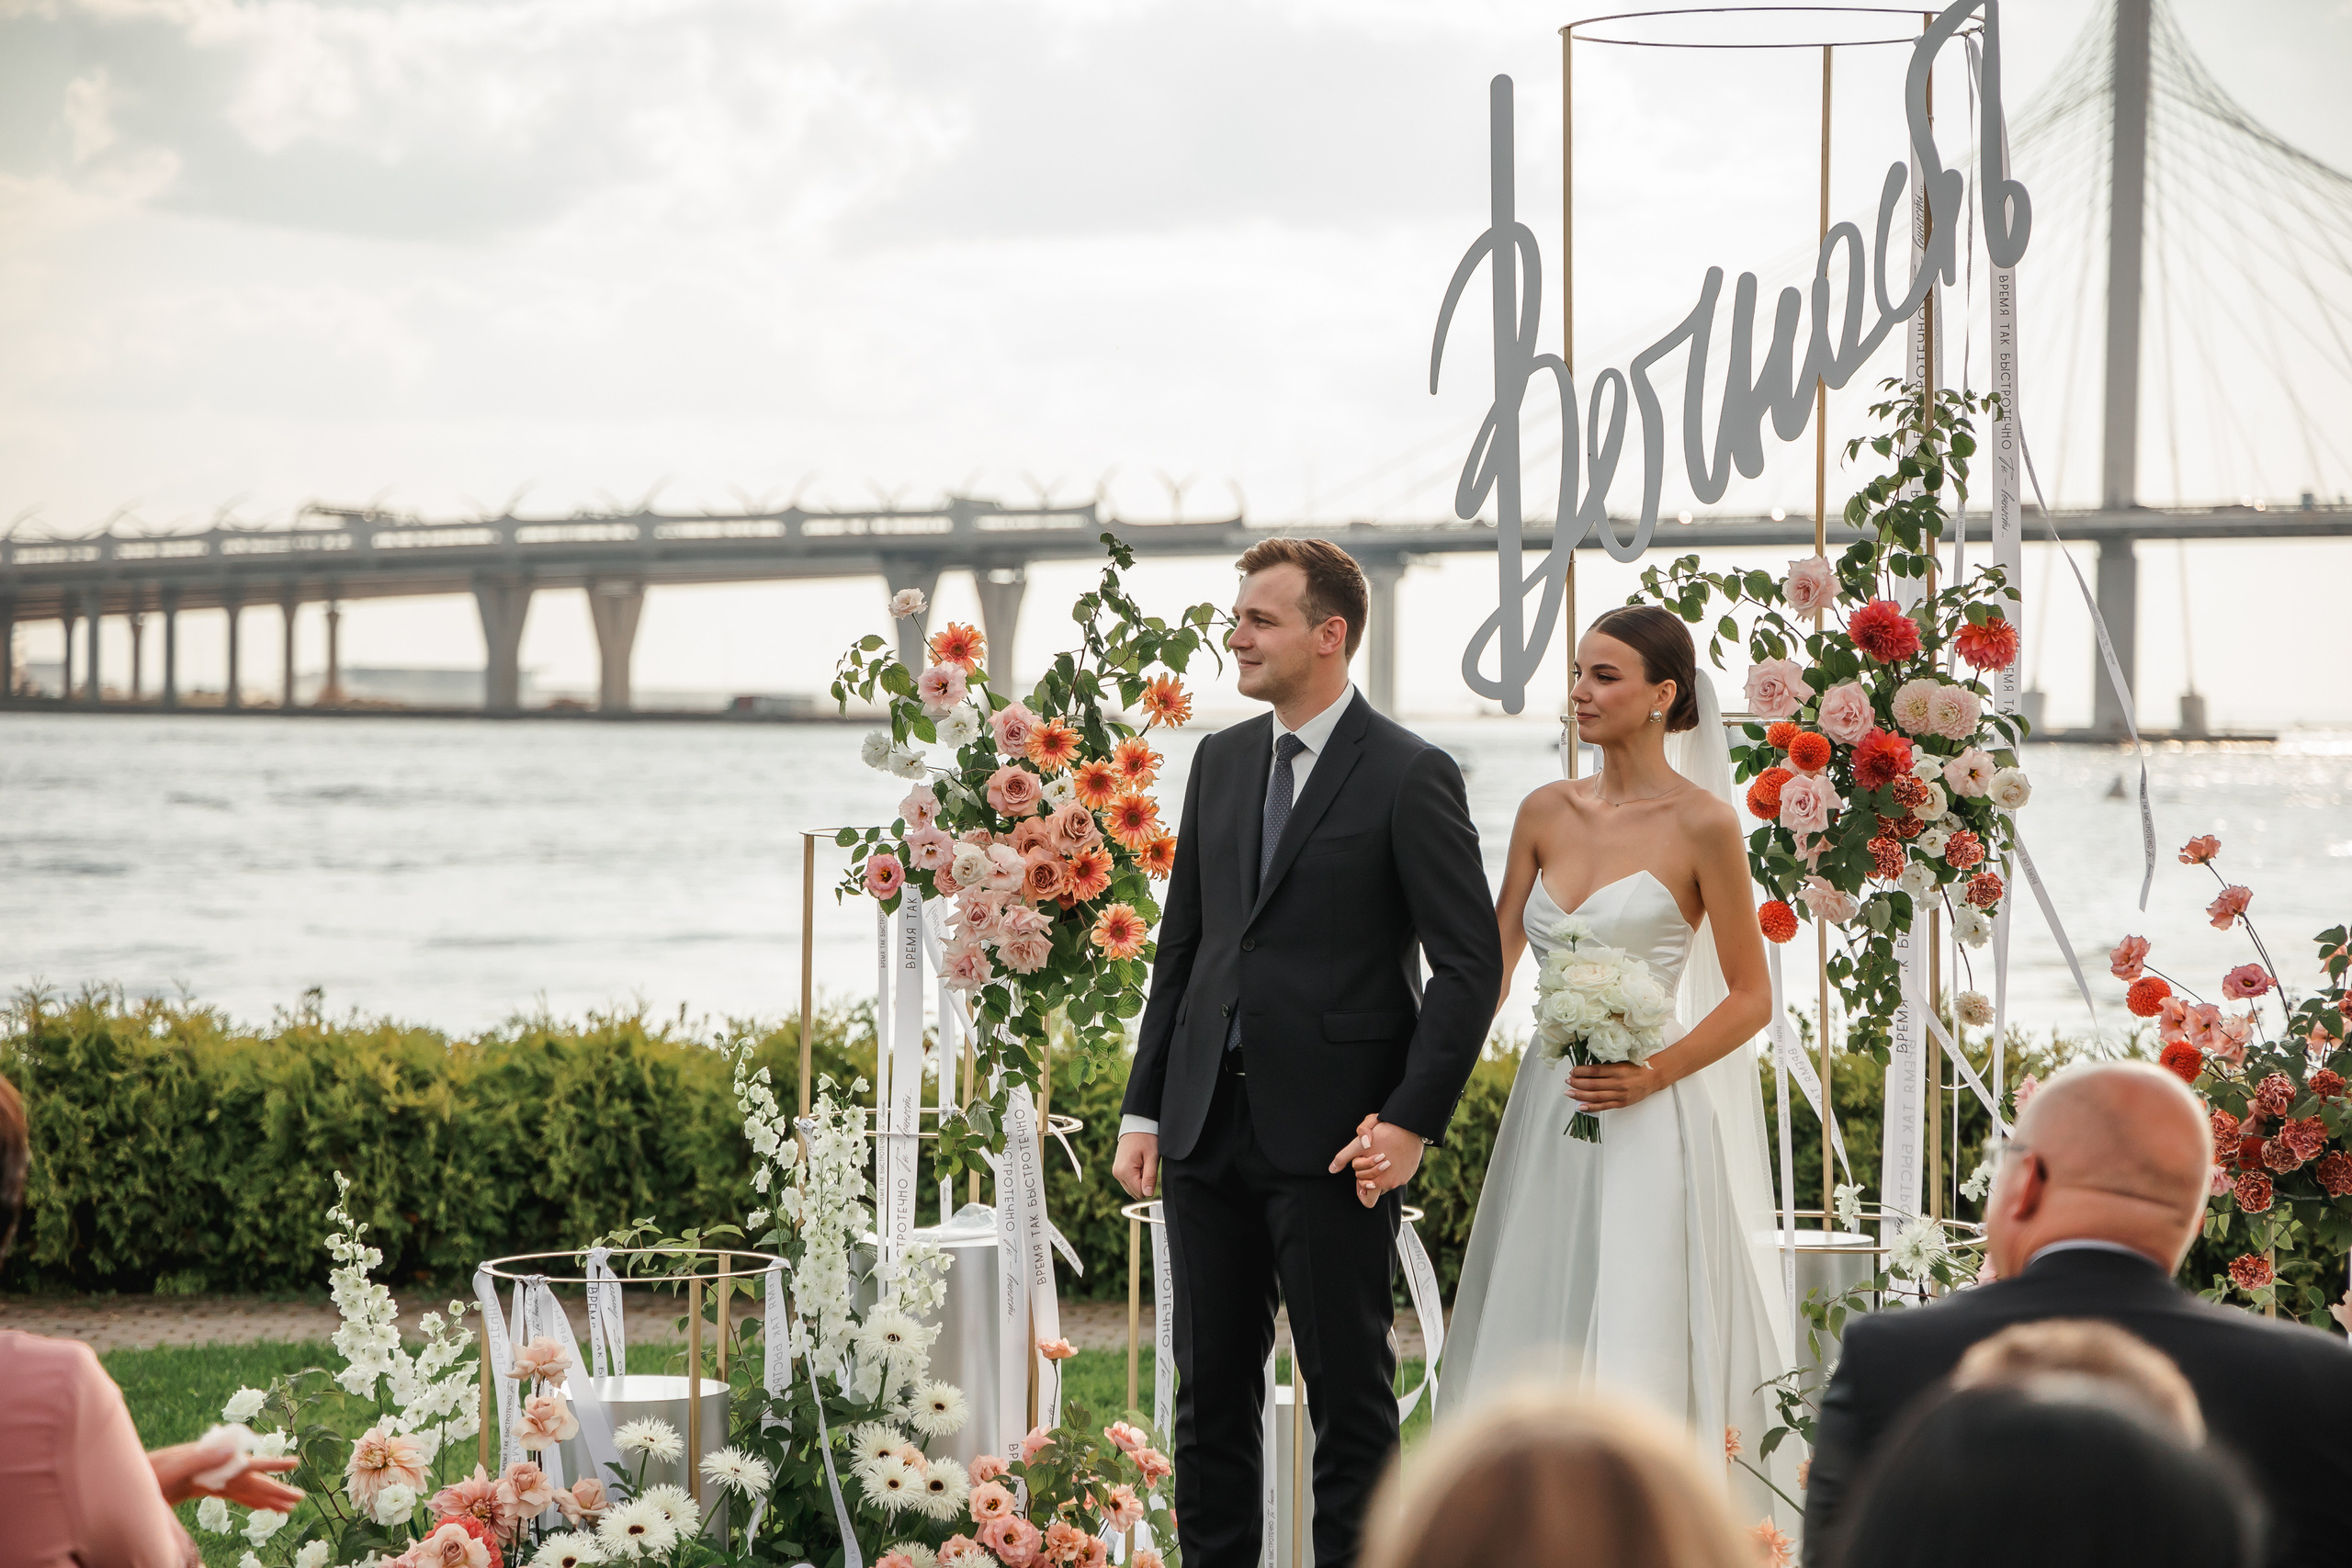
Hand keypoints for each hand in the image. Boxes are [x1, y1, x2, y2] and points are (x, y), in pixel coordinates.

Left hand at [149, 1442, 303, 1509]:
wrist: (124, 1480)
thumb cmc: (146, 1473)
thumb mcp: (172, 1468)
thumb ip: (203, 1459)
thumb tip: (236, 1450)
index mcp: (211, 1460)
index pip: (247, 1463)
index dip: (271, 1465)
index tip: (294, 1463)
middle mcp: (215, 1467)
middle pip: (250, 1481)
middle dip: (275, 1490)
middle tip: (300, 1499)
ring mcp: (210, 1477)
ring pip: (245, 1490)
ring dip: (266, 1499)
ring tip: (288, 1508)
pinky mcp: (202, 1486)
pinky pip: (232, 1496)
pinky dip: (249, 1502)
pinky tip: (262, 1507)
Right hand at [1113, 1131, 1159, 1199]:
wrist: (1136, 1125)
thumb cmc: (1146, 1138)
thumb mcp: (1152, 1157)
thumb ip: (1150, 1177)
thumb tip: (1148, 1194)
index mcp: (1124, 1171)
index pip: (1141, 1193)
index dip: (1150, 1184)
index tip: (1151, 1168)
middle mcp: (1117, 1174)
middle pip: (1135, 1193)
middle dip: (1144, 1183)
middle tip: (1147, 1165)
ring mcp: (1116, 1173)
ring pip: (1132, 1189)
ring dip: (1140, 1180)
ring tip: (1143, 1163)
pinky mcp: (1117, 1171)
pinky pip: (1129, 1182)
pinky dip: (1136, 1177)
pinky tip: (1139, 1164)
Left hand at [1329, 1113, 1424, 1208]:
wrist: (1408, 1126)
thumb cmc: (1383, 1133)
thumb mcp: (1358, 1144)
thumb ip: (1343, 1157)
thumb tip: (1331, 1170)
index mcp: (1376, 1181)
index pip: (1365, 1195)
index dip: (1360, 1182)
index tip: (1361, 1172)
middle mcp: (1390, 1184)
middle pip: (1375, 1187)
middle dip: (1370, 1175)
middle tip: (1370, 1158)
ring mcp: (1402, 1179)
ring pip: (1387, 1181)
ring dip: (1382, 1173)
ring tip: (1381, 1155)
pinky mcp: (1410, 1173)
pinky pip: (1398, 1176)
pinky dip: (1394, 1169)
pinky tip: (1392, 1154)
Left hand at [1567, 1061, 1663, 1113]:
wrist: (1652, 1078)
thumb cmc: (1636, 1067)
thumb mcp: (1621, 1062)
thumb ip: (1606, 1066)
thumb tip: (1585, 1070)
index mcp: (1617, 1069)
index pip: (1595, 1071)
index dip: (1581, 1071)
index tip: (1572, 1071)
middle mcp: (1618, 1082)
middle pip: (1593, 1084)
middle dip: (1577, 1083)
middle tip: (1567, 1081)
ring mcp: (1620, 1094)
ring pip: (1596, 1096)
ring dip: (1580, 1095)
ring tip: (1569, 1093)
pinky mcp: (1621, 1103)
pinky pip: (1604, 1106)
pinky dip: (1591, 1107)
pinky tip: (1581, 1106)